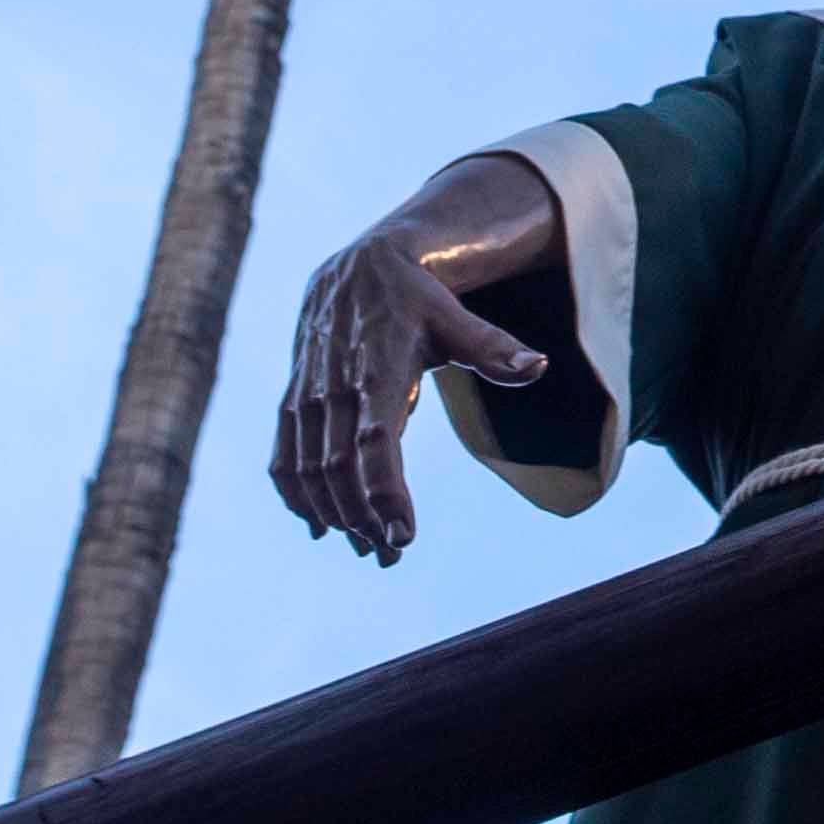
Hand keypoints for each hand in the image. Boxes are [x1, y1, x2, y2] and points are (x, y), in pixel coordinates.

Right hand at [270, 176, 555, 567]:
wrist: (358, 268)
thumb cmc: (416, 300)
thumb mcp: (456, 318)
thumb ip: (493, 348)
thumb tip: (539, 366)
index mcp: (377, 370)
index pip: (376, 442)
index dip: (384, 491)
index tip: (403, 535)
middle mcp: (335, 388)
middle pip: (340, 469)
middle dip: (363, 519)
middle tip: (390, 555)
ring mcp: (308, 397)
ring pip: (309, 471)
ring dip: (333, 515)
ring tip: (365, 548)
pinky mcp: (292, 402)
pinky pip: (284, 459)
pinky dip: (297, 497)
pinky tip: (319, 526)